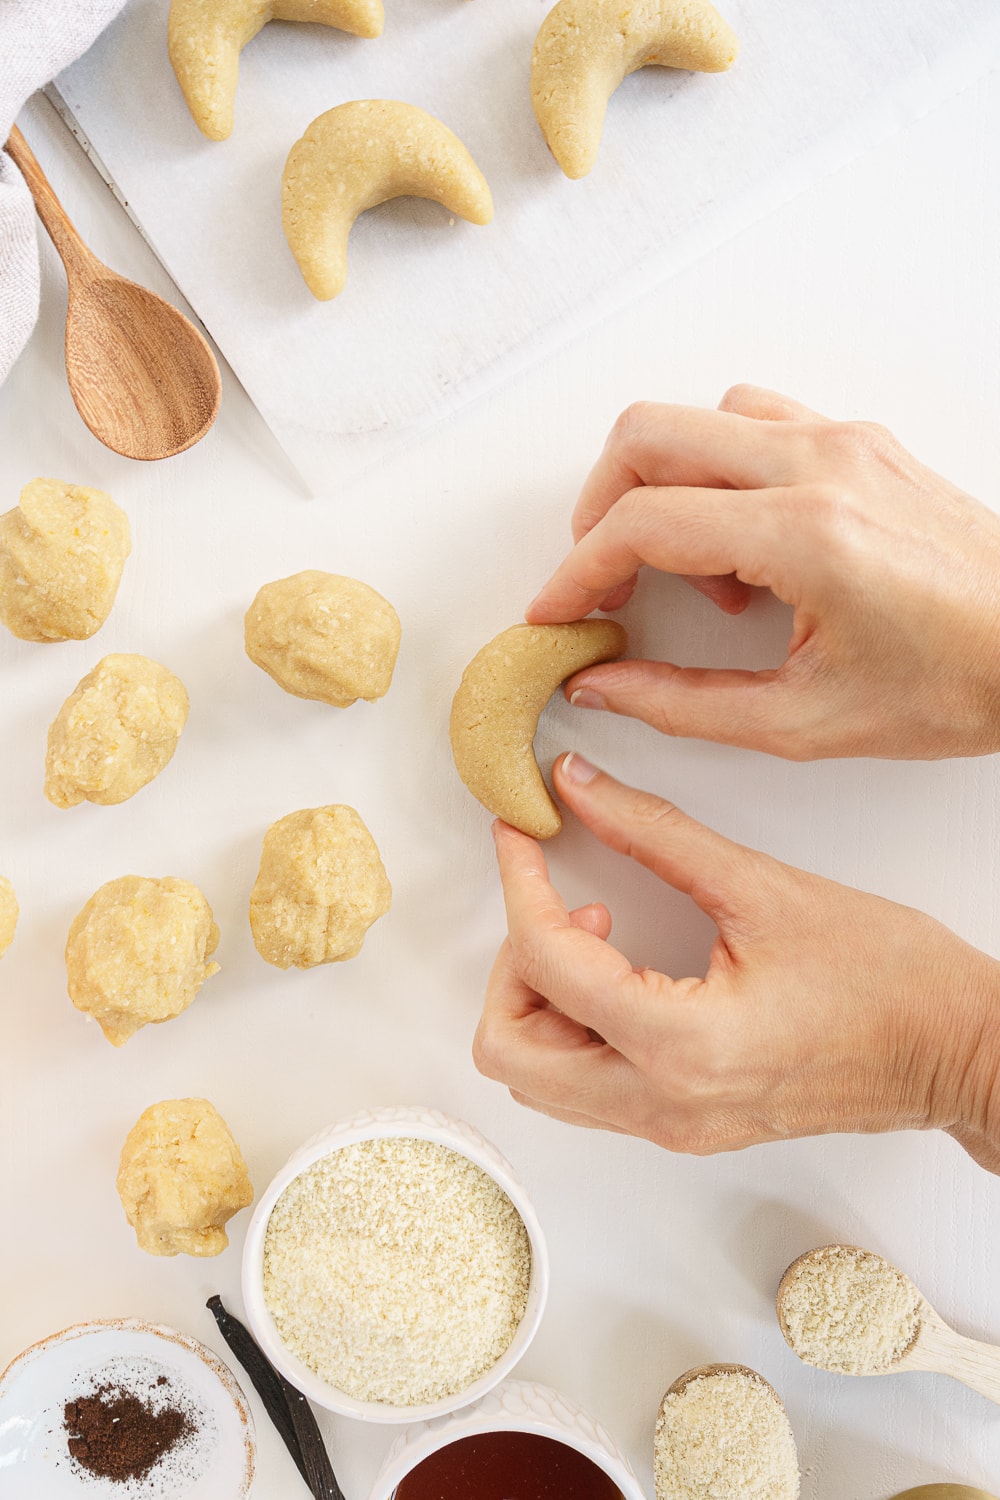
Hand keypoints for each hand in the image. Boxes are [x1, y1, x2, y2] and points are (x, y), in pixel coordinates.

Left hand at [473, 754, 999, 1173]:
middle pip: (510, 1051)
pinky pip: (586, 1086)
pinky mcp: (685, 1124)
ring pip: (540, 1077)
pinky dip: (577, 1025)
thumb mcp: (763, 887)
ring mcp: (671, 1125)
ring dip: (543, 998)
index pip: (546, 964)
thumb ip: (654, 831)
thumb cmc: (890, 979)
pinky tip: (626, 968)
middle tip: (559, 900)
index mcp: (680, 1047)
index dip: (517, 883)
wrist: (956, 1051)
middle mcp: (662, 1104)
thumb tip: (577, 786)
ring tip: (600, 932)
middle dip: (514, 962)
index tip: (516, 834)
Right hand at [525, 386, 999, 759]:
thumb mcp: (805, 722)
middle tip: (600, 580)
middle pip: (649, 436)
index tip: (555, 612)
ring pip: (700, 418)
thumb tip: (601, 686)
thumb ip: (682, 705)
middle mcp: (821, 466)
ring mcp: (845, 442)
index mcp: (805, 535)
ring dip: (663, 486)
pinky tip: (745, 542)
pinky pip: (756, 420)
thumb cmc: (959, 682)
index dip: (577, 571)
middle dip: (598, 509)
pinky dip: (718, 469)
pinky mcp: (863, 442)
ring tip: (696, 577)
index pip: (643, 524)